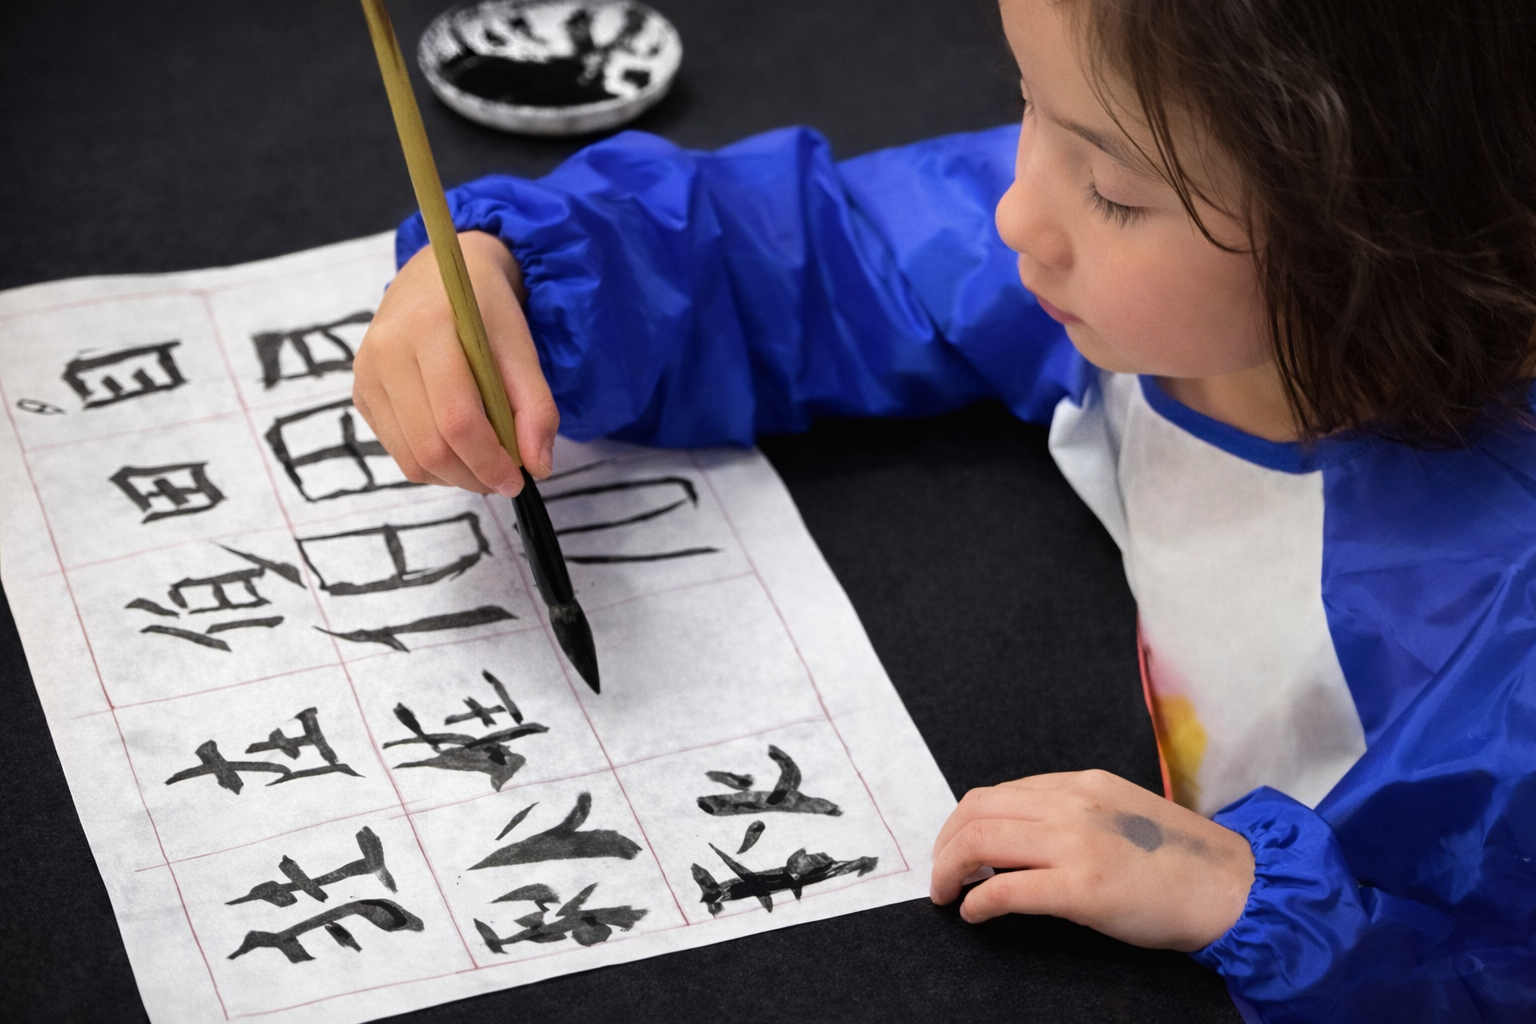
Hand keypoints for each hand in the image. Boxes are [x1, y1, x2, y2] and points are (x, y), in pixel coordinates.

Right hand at [353, 230, 557, 495]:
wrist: (437, 276)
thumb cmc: (484, 309)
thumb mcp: (520, 346)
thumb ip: (535, 406)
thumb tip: (539, 466)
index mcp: (427, 328)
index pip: (456, 419)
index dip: (489, 460)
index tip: (518, 480)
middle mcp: (385, 351)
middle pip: (430, 447)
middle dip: (474, 476)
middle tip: (506, 479)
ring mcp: (366, 374)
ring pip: (410, 459)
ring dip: (454, 476)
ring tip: (485, 462)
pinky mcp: (360, 393)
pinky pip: (397, 450)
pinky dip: (433, 463)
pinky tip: (456, 445)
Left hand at [930, 769, 1254, 950]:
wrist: (1233, 887)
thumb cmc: (1181, 861)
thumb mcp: (1120, 814)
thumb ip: (1073, 814)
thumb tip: (1020, 835)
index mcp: (1081, 784)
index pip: (999, 793)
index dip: (964, 822)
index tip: (954, 848)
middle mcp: (1073, 804)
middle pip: (978, 811)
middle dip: (946, 844)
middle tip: (940, 875)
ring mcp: (1076, 843)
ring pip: (982, 841)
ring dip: (951, 869)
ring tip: (947, 894)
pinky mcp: (1082, 888)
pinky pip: (1006, 889)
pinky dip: (977, 900)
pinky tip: (974, 913)